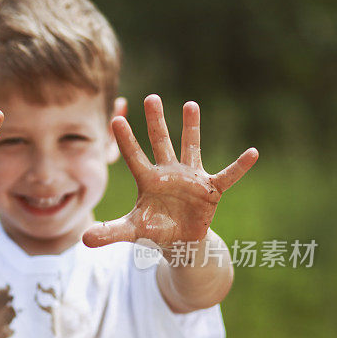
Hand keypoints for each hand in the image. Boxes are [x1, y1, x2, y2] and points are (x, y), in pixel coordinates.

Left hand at [83, 94, 257, 247]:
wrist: (179, 240)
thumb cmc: (153, 229)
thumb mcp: (131, 231)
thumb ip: (109, 232)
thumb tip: (83, 239)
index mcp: (147, 180)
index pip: (133, 157)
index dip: (125, 141)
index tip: (115, 120)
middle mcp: (168, 173)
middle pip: (160, 142)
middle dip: (156, 121)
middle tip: (151, 97)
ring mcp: (190, 177)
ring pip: (190, 147)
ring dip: (191, 128)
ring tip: (190, 104)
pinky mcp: (210, 188)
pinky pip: (227, 175)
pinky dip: (240, 166)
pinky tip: (252, 153)